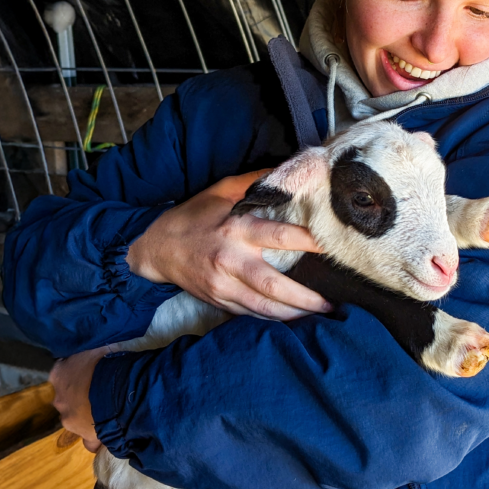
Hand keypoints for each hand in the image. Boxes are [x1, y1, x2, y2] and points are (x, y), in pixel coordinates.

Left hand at [49, 346, 109, 452]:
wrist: (119, 389)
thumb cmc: (109, 363)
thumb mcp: (97, 349)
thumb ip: (90, 355)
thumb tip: (95, 351)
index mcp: (59, 374)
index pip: (62, 375)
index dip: (76, 376)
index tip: (89, 375)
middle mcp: (59, 398)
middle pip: (67, 400)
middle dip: (79, 398)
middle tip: (99, 394)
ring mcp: (70, 419)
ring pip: (76, 420)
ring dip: (87, 417)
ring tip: (108, 412)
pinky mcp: (85, 436)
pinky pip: (89, 442)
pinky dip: (96, 439)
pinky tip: (108, 435)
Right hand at [126, 170, 331, 319]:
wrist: (156, 248)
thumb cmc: (193, 216)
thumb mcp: (221, 191)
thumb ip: (255, 182)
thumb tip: (290, 170)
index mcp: (236, 230)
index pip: (280, 236)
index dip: (309, 242)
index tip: (332, 247)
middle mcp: (231, 261)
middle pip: (275, 286)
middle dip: (307, 298)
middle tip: (333, 301)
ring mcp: (223, 286)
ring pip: (265, 308)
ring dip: (295, 314)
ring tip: (320, 312)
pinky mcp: (219, 301)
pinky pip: (252, 314)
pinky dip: (274, 317)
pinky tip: (294, 317)